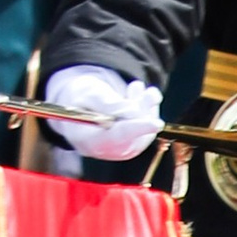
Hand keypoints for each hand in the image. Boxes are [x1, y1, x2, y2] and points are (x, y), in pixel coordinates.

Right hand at [42, 62, 164, 162]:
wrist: (80, 103)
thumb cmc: (81, 97)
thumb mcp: (88, 92)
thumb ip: (108, 103)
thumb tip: (132, 112)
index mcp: (85, 138)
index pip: (114, 138)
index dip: (135, 130)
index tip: (155, 123)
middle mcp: (104, 150)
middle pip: (132, 137)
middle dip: (142, 110)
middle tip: (137, 85)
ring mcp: (120, 150)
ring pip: (144, 132)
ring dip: (146, 106)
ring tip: (135, 87)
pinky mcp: (133, 146)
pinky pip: (150, 131)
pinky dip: (149, 110)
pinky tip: (139, 95)